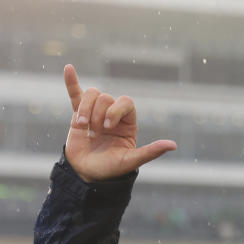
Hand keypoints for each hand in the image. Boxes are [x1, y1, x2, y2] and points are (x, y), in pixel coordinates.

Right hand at [63, 64, 176, 181]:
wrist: (88, 174)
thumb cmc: (112, 169)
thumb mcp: (132, 161)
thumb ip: (151, 152)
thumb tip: (173, 145)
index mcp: (128, 123)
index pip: (126, 102)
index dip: (116, 109)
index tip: (108, 126)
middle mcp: (113, 115)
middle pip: (106, 97)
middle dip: (99, 113)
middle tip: (96, 131)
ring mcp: (95, 114)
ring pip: (92, 94)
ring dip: (86, 107)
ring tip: (83, 124)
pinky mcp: (78, 115)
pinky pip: (75, 95)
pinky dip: (71, 82)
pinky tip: (69, 68)